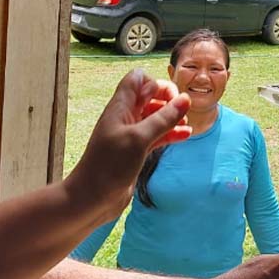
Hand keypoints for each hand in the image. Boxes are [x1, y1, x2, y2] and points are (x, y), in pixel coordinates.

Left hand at [65, 70, 191, 220]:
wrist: (91, 199)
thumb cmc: (109, 165)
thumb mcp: (139, 138)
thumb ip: (163, 118)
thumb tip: (185, 100)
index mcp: (121, 107)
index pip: (137, 79)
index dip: (156, 83)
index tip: (171, 99)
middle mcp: (125, 117)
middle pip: (149, 96)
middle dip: (168, 99)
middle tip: (183, 111)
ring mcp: (131, 135)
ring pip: (155, 117)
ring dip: (172, 117)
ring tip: (187, 123)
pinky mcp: (136, 151)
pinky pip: (157, 136)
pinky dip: (171, 133)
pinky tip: (186, 135)